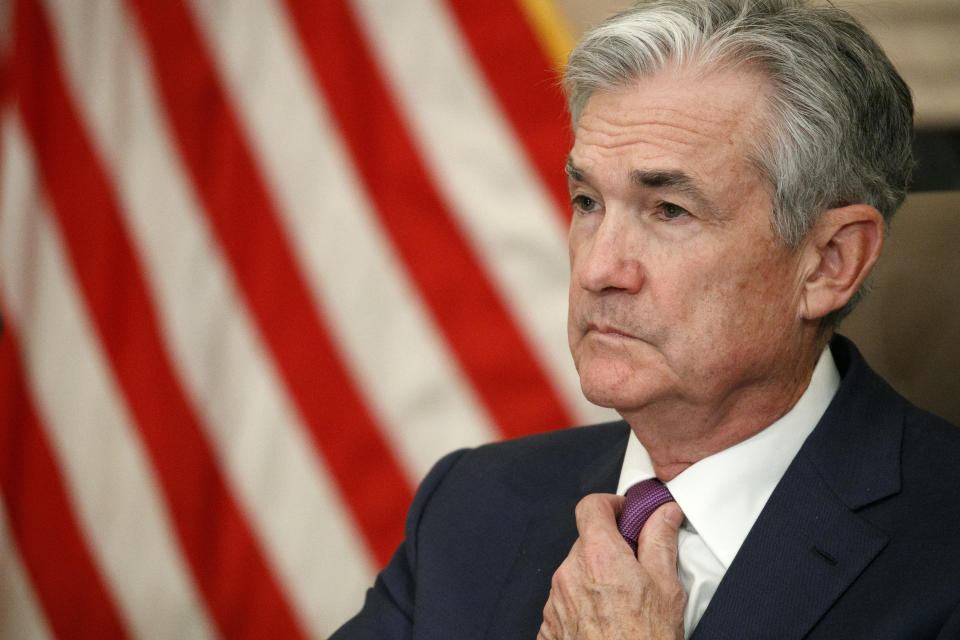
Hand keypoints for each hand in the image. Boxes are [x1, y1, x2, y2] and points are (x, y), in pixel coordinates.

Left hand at [537, 493, 685, 639]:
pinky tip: (605, 622)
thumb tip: (663, 515)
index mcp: (600, 556)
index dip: (610, 505)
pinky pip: (564, 602)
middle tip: (634, 567)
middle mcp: (570, 573)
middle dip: (608, 548)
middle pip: (585, 542)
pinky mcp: (549, 626)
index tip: (624, 513)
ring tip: (622, 604)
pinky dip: (582, 605)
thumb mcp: (667, 588)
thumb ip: (661, 542)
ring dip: (594, 579)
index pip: (591, 506)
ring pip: (574, 573)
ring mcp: (556, 601)